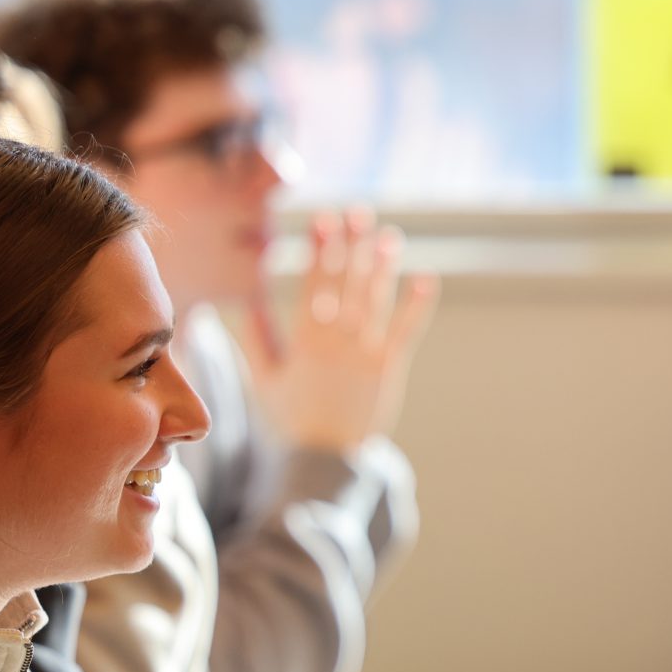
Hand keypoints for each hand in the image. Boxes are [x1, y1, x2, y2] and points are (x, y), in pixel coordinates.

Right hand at [246, 208, 437, 454]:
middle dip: (351, 246)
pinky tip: (425, 279)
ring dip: (382, 266)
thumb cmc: (290, 420)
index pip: (313, 284)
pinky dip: (416, 306)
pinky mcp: (388, 369)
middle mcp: (335, 341)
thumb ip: (256, 339)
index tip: (324, 219)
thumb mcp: (265, 379)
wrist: (322, 458)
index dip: (321, 249)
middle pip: (345, 283)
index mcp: (304, 341)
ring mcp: (363, 354)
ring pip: (374, 300)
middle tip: (358, 212)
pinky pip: (404, 332)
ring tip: (389, 236)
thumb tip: (245, 302)